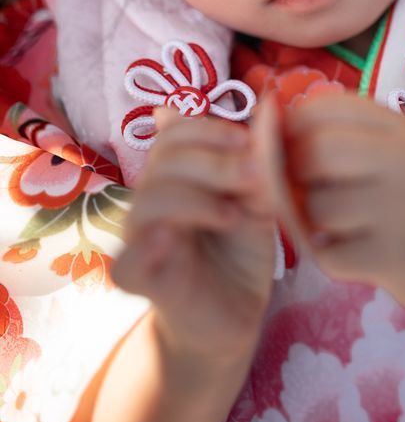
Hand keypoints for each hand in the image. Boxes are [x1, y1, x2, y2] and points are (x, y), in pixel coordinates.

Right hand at [111, 93, 280, 360]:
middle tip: (254, 177)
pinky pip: (125, 262)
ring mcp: (142, 240)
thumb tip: (263, 108)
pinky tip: (171, 241)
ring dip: (196, 198)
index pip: (174, 134)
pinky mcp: (142, 282)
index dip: (209, 130)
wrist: (237, 314)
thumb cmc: (242, 250)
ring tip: (235, 214)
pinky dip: (145, 247)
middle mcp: (152, 201)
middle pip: (163, 161)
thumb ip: (255, 162)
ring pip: (148, 201)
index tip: (249, 141)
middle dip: (213, 162)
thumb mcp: (258, 201)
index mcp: (176, 176)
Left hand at [266, 91, 404, 310]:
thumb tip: (268, 118)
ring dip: (309, 217)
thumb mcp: (393, 144)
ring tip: (328, 220)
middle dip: (293, 172)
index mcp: (399, 126)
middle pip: (313, 153)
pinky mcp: (392, 258)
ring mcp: (398, 211)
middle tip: (302, 186)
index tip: (288, 146)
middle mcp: (402, 161)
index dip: (288, 127)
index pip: (321, 108)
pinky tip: (344, 246)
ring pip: (316, 207)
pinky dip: (325, 252)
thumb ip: (341, 128)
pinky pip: (327, 253)